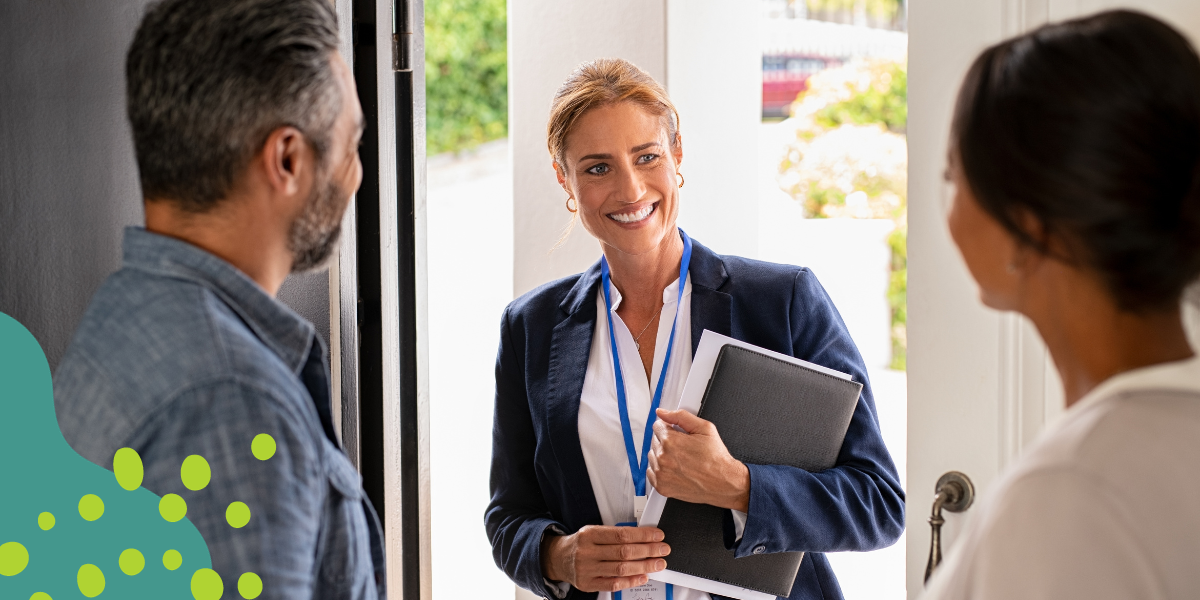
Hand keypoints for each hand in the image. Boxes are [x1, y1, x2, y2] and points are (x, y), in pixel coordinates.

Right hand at [540, 525, 670, 592]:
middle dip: (648, 551)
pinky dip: (631, 581)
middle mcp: (587, 552)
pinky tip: (643, 577)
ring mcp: (587, 570)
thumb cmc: (581, 544)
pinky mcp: (588, 584)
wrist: (559, 558)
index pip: (622, 534)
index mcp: (589, 534)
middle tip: (663, 550)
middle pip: (624, 552)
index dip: (643, 535)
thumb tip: (643, 538)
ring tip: (658, 563)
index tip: (658, 536)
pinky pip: (614, 584)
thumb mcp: (593, 532)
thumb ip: (615, 535)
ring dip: (644, 566)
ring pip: (621, 569)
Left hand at [647, 408, 750, 511]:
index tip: (677, 434)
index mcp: (671, 441)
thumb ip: (681, 416)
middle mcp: (663, 458)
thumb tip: (663, 412)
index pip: (657, 426)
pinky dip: (660, 470)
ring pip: (652, 456)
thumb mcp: (704, 428)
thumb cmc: (716, 458)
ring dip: (662, 455)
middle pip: (654, 440)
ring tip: (680, 459)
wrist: (723, 482)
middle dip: (666, 441)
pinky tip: (674, 469)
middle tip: (683, 448)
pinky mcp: (661, 486)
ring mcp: (661, 474)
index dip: (669, 428)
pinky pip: (651, 472)